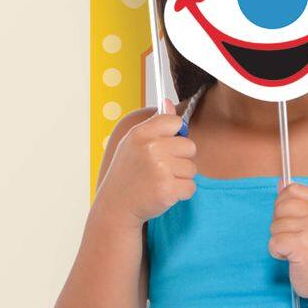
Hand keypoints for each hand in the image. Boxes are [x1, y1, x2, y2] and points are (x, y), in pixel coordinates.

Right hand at [96, 110, 196, 225]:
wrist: (115, 206)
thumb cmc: (127, 173)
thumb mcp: (133, 143)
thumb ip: (154, 123)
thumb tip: (168, 101)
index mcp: (141, 134)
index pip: (175, 122)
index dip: (174, 136)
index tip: (163, 147)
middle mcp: (151, 148)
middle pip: (190, 146)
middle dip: (180, 159)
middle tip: (160, 169)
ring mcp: (160, 169)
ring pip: (192, 169)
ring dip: (180, 178)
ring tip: (159, 182)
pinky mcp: (168, 189)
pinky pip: (191, 187)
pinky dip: (181, 193)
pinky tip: (163, 193)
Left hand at [269, 182, 307, 300]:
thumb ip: (298, 202)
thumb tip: (280, 183)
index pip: (292, 189)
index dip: (283, 204)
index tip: (292, 220)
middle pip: (281, 206)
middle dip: (279, 223)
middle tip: (294, 237)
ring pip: (275, 225)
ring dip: (279, 240)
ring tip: (295, 249)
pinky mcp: (302, 246)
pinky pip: (274, 242)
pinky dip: (277, 252)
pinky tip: (291, 257)